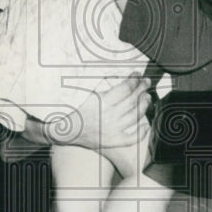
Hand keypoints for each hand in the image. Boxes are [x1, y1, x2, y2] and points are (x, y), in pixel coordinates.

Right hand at [23, 73, 149, 150]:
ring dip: (144, 105)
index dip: (134, 80)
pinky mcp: (112, 141)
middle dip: (142, 89)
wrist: (64, 129)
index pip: (125, 88)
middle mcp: (109, 116)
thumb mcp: (84, 91)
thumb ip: (100, 82)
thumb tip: (114, 70)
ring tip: (147, 97)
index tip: (136, 74)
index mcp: (102, 102)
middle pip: (133, 100)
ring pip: (136, 116)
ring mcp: (112, 130)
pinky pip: (132, 138)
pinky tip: (146, 124)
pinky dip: (141, 131)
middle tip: (145, 82)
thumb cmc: (73, 107)